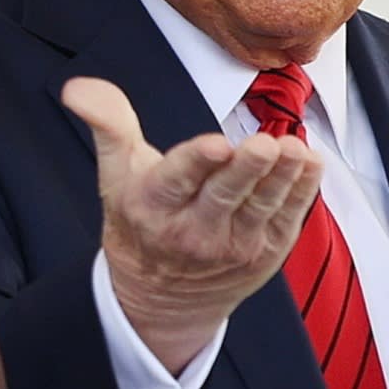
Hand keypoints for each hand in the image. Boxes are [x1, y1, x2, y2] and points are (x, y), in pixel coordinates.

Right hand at [62, 76, 322, 373]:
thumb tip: (78, 87)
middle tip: (265, 145)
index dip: (197, 162)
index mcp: (153, 206)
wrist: (163, 300)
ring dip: (281, 178)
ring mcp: (233, 245)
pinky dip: (300, 192)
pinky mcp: (265, 253)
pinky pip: (287, 219)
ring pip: (261, 206)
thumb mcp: (116, 175)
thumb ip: (107, 124)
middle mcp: (193, 231)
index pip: (176, 180)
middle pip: (225, 195)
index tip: (215, 144)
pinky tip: (309, 163)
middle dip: (246, 169)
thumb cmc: (140, 223)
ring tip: (294, 150)